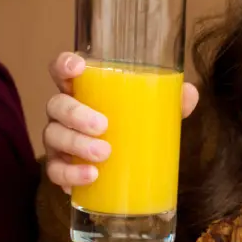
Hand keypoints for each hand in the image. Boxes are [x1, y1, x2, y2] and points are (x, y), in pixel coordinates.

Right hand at [42, 52, 198, 189]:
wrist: (124, 169)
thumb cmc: (132, 129)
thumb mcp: (152, 113)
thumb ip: (169, 100)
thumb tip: (189, 93)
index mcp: (82, 91)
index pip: (62, 69)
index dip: (64, 64)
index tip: (79, 68)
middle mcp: (64, 112)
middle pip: (57, 105)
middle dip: (76, 114)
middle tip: (103, 126)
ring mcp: (58, 140)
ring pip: (53, 136)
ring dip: (76, 145)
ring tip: (103, 156)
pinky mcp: (59, 168)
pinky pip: (54, 171)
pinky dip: (69, 174)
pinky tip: (89, 178)